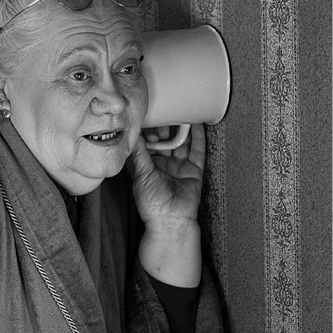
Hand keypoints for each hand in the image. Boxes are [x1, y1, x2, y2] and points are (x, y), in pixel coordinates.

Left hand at [128, 123, 204, 285]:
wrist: (171, 221)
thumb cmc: (152, 204)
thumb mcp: (141, 175)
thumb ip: (140, 154)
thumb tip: (133, 135)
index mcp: (148, 167)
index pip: (147, 144)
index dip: (147, 131)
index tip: (146, 116)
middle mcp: (164, 165)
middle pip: (165, 141)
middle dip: (164, 127)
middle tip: (163, 112)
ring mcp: (180, 167)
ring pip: (181, 143)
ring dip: (180, 129)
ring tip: (179, 111)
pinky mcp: (194, 170)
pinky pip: (198, 151)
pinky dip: (198, 137)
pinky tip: (196, 123)